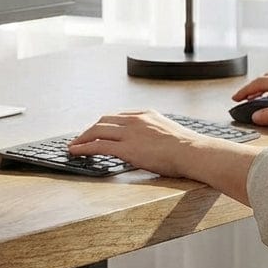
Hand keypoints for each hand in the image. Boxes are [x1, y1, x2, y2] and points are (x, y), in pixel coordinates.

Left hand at [68, 110, 206, 177]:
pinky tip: (75, 152)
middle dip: (90, 129)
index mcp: (146, 115)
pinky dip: (83, 148)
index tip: (99, 130)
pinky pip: (98, 146)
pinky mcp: (126, 148)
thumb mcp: (171, 133)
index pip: (119, 116)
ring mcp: (130, 133)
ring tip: (74, 145)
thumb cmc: (189, 148)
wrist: (194, 152)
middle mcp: (135, 120)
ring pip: (97, 131)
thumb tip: (157, 146)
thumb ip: (158, 135)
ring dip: (82, 138)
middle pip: (104, 121)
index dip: (105, 124)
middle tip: (82, 138)